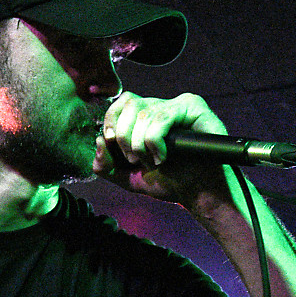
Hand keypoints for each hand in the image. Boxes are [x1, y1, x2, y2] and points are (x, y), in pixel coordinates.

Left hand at [93, 92, 230, 207]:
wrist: (197, 194)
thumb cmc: (168, 182)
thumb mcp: (127, 177)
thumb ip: (105, 164)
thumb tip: (98, 140)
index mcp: (146, 116)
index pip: (121, 103)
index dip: (110, 120)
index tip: (110, 142)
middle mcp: (162, 106)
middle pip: (129, 103)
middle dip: (124, 135)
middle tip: (134, 159)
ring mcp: (179, 105)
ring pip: (145, 112)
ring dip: (141, 143)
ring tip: (153, 161)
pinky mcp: (194, 108)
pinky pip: (163, 116)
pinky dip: (155, 140)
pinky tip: (163, 156)